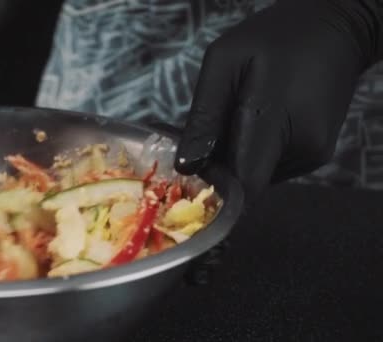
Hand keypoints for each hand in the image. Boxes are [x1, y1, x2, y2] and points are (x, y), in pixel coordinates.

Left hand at [174, 0, 382, 201]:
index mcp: (276, 120)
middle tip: (209, 135)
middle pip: (248, 182)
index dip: (213, 188)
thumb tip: (188, 165)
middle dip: (221, 169)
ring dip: (239, 158)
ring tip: (238, 119)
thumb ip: (205, 116)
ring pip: (260, 175)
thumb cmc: (272, 39)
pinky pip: (274, 165)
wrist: (333, 30)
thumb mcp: (224, 61)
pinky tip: (256, 123)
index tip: (194, 170)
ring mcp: (313, 154)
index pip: (243, 185)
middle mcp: (302, 148)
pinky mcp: (316, 154)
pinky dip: (256, 153)